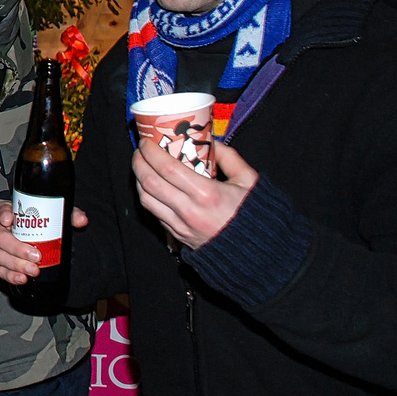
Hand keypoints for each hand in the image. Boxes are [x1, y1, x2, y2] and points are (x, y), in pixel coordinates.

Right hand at [0, 202, 89, 285]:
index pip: (1, 209)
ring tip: (33, 270)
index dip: (3, 214)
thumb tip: (81, 220)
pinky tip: (22, 278)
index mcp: (8, 211)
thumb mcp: (56, 216)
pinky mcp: (0, 263)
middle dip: (16, 248)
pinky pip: (0, 270)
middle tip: (35, 256)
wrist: (42, 241)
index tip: (10, 220)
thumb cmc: (42, 225)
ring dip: (16, 264)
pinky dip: (10, 275)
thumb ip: (69, 215)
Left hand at [133, 140, 256, 249]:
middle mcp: (189, 210)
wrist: (258, 254)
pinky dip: (147, 197)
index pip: (166, 168)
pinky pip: (154, 214)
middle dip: (138, 162)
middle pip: (149, 182)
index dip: (150, 152)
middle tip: (140, 150)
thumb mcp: (249, 181)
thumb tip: (211, 141)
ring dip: (139, 180)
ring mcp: (180, 225)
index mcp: (206, 194)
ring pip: (146, 199)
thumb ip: (229, 158)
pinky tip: (152, 187)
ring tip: (142, 166)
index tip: (147, 141)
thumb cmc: (255, 216)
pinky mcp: (178, 236)